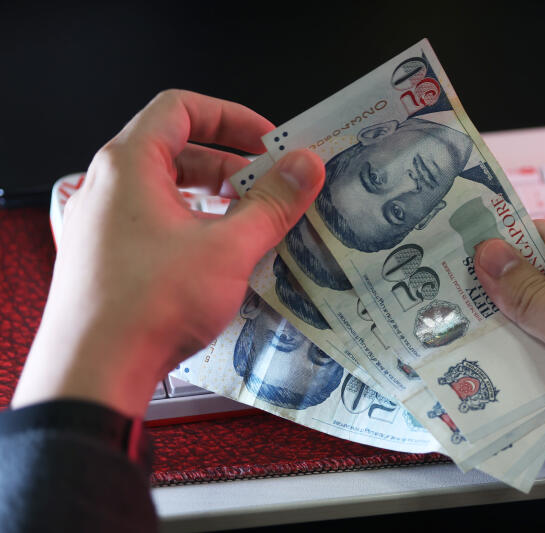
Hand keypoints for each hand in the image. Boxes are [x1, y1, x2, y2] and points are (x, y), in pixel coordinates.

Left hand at [12, 90, 324, 417]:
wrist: (94, 372)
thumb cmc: (147, 306)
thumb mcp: (228, 248)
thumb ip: (273, 203)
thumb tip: (304, 167)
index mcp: (129, 165)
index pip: (181, 109)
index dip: (232, 118)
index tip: (267, 141)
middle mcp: (107, 187)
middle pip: (177, 151)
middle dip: (231, 165)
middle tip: (272, 186)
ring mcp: (102, 223)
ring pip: (167, 191)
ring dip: (214, 198)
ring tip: (252, 221)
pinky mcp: (107, 257)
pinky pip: (154, 223)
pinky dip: (192, 225)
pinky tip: (221, 254)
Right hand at [475, 221, 544, 529]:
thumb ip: (528, 296)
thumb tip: (487, 256)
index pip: (544, 240)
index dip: (499, 248)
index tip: (454, 257)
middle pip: (536, 293)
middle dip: (504, 316)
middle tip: (457, 322)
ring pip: (540, 341)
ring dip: (527, 365)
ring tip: (500, 379)